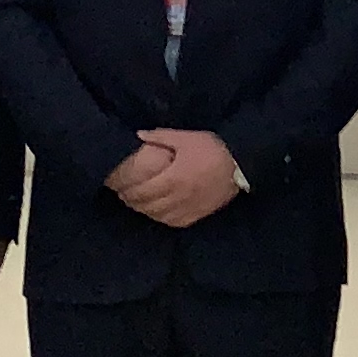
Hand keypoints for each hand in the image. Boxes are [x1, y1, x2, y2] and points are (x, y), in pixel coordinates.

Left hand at [114, 129, 242, 227]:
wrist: (240, 165)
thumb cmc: (212, 149)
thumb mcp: (186, 138)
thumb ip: (161, 137)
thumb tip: (138, 134)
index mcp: (172, 178)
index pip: (141, 190)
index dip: (126, 190)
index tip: (117, 186)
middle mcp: (177, 197)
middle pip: (146, 205)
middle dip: (131, 201)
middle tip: (122, 195)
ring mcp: (187, 209)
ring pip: (157, 215)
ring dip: (143, 210)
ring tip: (136, 203)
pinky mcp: (197, 215)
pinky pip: (173, 222)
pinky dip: (160, 218)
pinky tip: (156, 212)